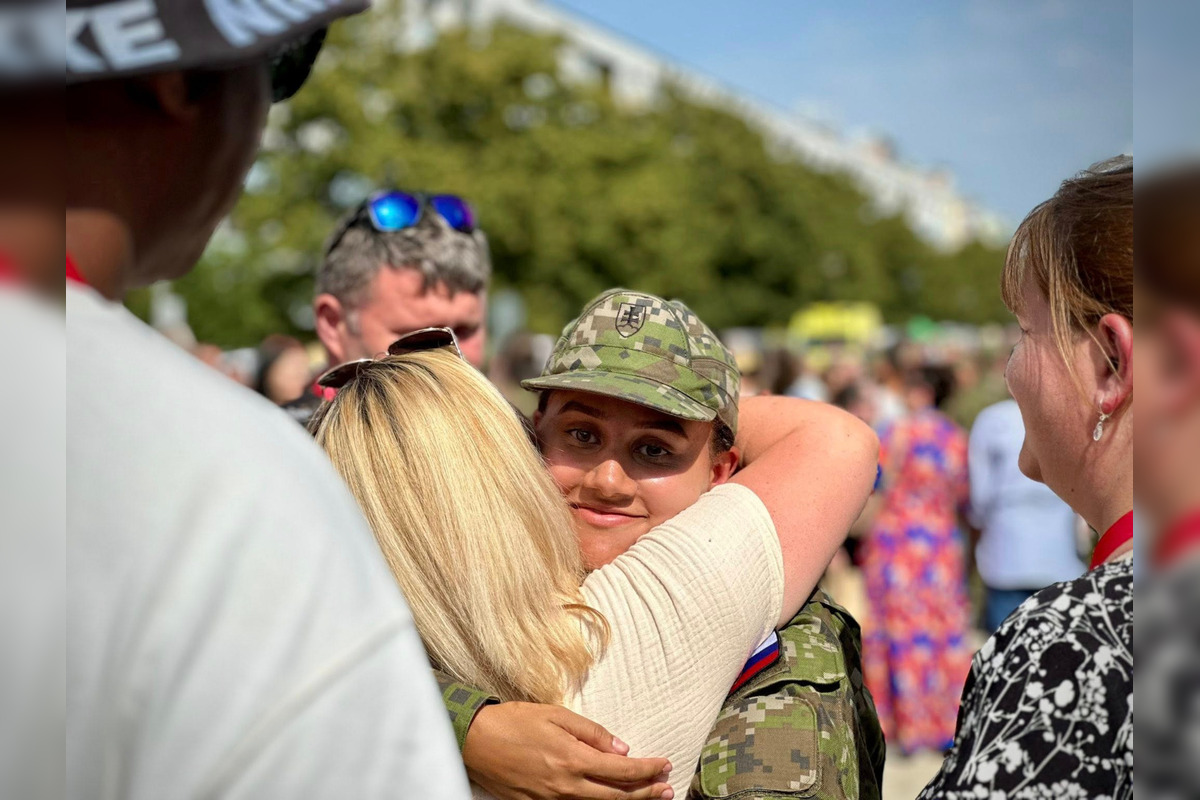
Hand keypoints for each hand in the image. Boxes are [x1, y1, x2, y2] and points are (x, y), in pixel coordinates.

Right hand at [463, 702, 673, 799]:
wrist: (474, 740)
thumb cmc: (513, 721)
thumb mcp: (556, 714)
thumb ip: (592, 733)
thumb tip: (620, 749)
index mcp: (573, 759)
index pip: (623, 771)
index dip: (648, 769)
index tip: (665, 764)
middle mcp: (566, 785)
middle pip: (617, 796)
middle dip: (647, 793)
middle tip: (668, 788)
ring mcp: (552, 799)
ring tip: (650, 797)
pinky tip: (609, 799)